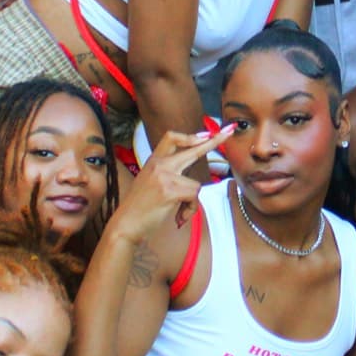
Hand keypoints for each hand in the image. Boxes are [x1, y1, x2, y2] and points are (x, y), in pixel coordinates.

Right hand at [110, 125, 237, 241]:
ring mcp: (165, 176)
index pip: (171, 138)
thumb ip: (167, 174)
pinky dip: (189, 209)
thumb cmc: (139, 208)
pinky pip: (193, 197)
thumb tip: (190, 177)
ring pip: (196, 184)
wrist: (126, 224)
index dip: (189, 136)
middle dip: (214, 141)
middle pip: (192, 149)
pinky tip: (178, 216)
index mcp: (154, 161)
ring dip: (191, 201)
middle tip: (229, 131)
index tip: (205, 134)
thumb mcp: (150, 183)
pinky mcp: (170, 190)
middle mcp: (160, 165)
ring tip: (177, 211)